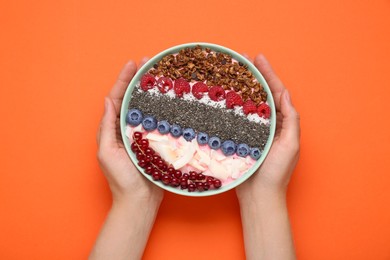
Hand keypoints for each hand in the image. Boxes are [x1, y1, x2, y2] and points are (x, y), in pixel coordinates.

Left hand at [96, 60, 163, 203]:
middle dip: (138, 80)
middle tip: (148, 63)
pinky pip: (159, 120)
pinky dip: (163, 108)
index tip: (132, 64)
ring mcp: (143, 134)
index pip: (117, 99)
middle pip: (132, 99)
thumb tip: (108, 101)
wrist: (140, 200)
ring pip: (147, 107)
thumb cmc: (121, 179)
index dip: (123, 80)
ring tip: (159, 75)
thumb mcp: (107, 152)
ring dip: (151, 90)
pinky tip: (170, 99)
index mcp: (114, 129)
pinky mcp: (156, 141)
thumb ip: (107, 128)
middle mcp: (128, 128)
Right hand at [236, 54, 299, 199]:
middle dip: (254, 76)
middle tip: (243, 59)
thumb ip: (291, 120)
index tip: (258, 58)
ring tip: (233, 72)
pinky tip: (224, 97)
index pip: (276, 93)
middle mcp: (269, 125)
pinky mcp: (241, 138)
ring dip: (242, 88)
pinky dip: (232, 106)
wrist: (259, 196)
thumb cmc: (276, 173)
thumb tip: (285, 95)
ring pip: (248, 104)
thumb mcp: (290, 146)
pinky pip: (237, 118)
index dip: (268, 74)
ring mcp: (254, 131)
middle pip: (261, 95)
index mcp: (283, 124)